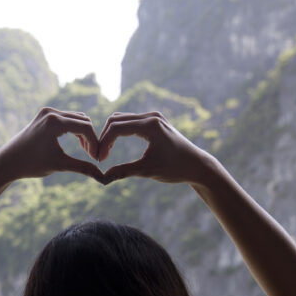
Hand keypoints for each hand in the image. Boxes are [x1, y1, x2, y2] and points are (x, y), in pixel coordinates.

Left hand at [0, 107, 104, 183]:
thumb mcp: (59, 165)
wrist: (7, 162)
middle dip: (90, 138)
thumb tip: (103, 177)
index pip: (85, 127)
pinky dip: (74, 129)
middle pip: (83, 121)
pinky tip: (78, 144)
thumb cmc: (31, 164)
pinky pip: (67, 119)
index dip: (95, 143)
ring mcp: (47, 112)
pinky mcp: (44, 115)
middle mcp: (51, 112)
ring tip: (87, 152)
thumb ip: (82, 168)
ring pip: (76, 118)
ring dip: (83, 133)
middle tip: (93, 156)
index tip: (98, 158)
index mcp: (54, 122)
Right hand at [97, 112, 213, 184]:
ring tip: (105, 153)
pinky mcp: (153, 121)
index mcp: (151, 126)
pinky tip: (113, 147)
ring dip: (110, 134)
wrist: (196, 165)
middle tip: (99, 157)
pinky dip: (118, 132)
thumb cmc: (175, 169)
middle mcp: (151, 117)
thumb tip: (103, 178)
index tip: (99, 159)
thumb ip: (124, 171)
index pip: (117, 128)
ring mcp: (153, 117)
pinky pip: (129, 122)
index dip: (103, 143)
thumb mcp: (148, 171)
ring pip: (121, 119)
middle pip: (116, 120)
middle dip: (104, 137)